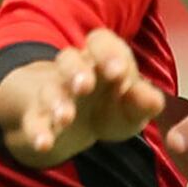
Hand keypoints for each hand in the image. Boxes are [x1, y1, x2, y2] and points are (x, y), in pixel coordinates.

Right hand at [0, 27, 165, 168]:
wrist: (71, 123)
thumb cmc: (109, 106)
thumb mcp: (131, 106)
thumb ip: (143, 102)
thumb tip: (155, 102)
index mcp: (101, 61)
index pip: (100, 42)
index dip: (108, 53)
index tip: (119, 73)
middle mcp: (73, 72)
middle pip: (68, 60)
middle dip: (76, 72)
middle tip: (85, 86)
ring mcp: (53, 94)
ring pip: (50, 90)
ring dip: (57, 102)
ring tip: (65, 118)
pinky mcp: (37, 118)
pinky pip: (33, 121)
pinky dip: (36, 132)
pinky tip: (43, 144)